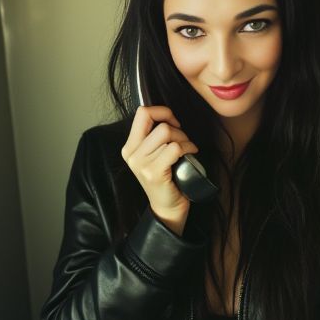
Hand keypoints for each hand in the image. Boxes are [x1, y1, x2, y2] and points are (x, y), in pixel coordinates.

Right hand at [121, 106, 198, 234]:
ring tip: (186, 149)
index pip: (142, 113)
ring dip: (184, 140)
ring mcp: (141, 164)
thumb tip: (167, 115)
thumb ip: (154, 136)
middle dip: (177, 129)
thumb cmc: (166, 178)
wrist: (167, 207)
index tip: (174, 122)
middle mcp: (132, 154)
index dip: (162, 112)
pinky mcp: (154, 173)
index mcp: (129, 146)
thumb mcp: (154, 155)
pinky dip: (187, 148)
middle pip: (159, 124)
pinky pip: (175, 148)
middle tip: (183, 142)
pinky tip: (190, 154)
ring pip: (167, 134)